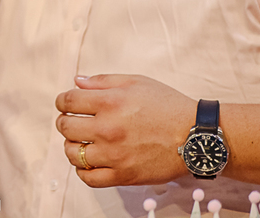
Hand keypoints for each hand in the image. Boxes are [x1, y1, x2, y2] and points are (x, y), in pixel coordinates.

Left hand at [55, 74, 193, 186]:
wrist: (196, 136)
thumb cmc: (168, 106)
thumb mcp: (136, 82)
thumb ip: (102, 81)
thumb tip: (76, 81)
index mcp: (110, 102)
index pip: (67, 101)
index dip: (63, 101)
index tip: (67, 104)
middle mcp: (108, 128)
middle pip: (65, 127)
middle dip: (65, 122)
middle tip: (73, 121)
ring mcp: (114, 155)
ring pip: (73, 154)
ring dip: (72, 146)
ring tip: (81, 142)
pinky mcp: (123, 175)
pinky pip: (88, 178)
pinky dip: (82, 170)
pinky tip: (89, 161)